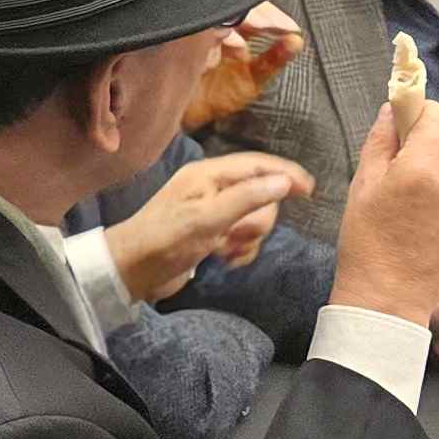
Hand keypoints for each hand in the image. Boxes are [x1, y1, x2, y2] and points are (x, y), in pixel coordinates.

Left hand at [102, 152, 312, 304]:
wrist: (129, 274)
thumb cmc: (163, 242)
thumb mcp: (206, 220)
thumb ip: (246, 199)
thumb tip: (284, 182)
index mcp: (209, 175)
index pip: (258, 165)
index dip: (286, 174)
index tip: (310, 190)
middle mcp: (212, 189)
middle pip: (260, 195)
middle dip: (258, 219)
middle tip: (239, 236)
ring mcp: (212, 212)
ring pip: (254, 218)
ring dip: (248, 238)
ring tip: (227, 251)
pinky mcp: (211, 234)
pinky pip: (242, 237)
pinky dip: (240, 250)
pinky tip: (225, 259)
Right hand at [329, 98, 438, 326]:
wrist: (388, 297)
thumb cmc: (368, 243)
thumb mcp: (363, 184)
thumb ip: (382, 140)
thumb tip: (393, 108)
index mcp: (422, 167)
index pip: (437, 116)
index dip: (422, 115)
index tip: (411, 121)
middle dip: (433, 148)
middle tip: (409, 172)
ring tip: (421, 208)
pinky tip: (435, 226)